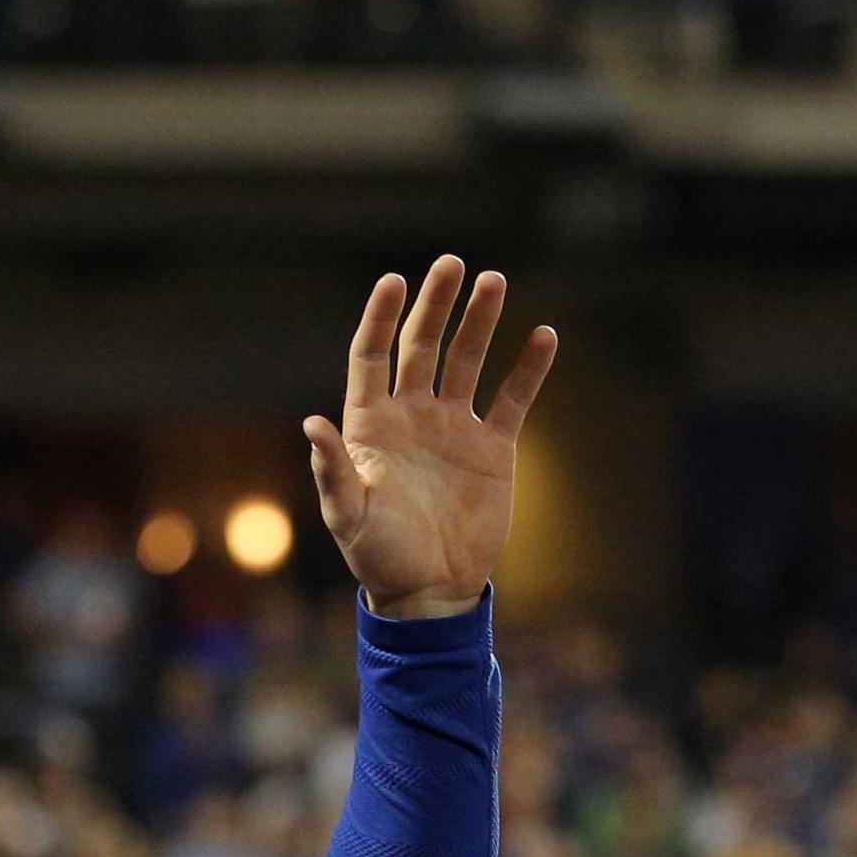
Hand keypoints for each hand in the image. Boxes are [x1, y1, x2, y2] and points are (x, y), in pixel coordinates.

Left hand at [305, 256, 558, 619]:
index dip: (381, 319)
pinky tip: (545, 336)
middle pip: (422, 346)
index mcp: (371, 425)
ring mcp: (453, 428)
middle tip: (452, 264)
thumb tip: (312, 423)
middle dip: (435, 305)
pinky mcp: (492, 448)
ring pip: (468, 361)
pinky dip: (529, 369)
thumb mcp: (349, 516)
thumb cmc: (379, 556)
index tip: (394, 281)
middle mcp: (412, 416)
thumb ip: (333, 470)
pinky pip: (513, 398)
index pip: (373, 356)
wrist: (430, 592)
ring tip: (494, 281)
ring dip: (481, 322)